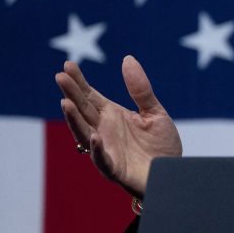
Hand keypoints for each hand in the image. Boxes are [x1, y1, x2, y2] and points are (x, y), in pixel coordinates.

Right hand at [55, 55, 181, 197]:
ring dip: (74, 120)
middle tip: (60, 77)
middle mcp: (103, 131)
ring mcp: (105, 149)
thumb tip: (127, 58)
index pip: (89, 95)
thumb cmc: (161, 146)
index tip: (67, 65)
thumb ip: (140, 90)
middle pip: (83, 110)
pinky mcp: (114, 169)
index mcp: (111, 115)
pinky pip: (101, 159)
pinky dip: (96, 149)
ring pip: (84, 133)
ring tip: (66, 103)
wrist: (173, 174)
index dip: (78, 81)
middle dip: (71, 94)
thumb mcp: (154, 113)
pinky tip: (94, 136)